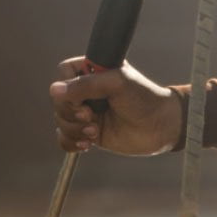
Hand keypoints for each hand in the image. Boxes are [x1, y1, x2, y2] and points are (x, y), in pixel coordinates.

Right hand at [50, 58, 183, 155]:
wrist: (161, 126)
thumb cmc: (143, 98)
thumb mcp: (116, 84)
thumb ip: (86, 86)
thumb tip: (54, 91)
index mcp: (91, 71)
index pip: (63, 73)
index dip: (67, 88)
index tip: (84, 100)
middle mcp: (86, 91)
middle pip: (59, 100)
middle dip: (71, 112)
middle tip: (91, 117)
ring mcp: (87, 113)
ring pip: (61, 120)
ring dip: (74, 129)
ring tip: (95, 132)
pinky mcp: (90, 134)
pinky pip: (66, 139)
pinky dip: (71, 143)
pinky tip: (87, 145)